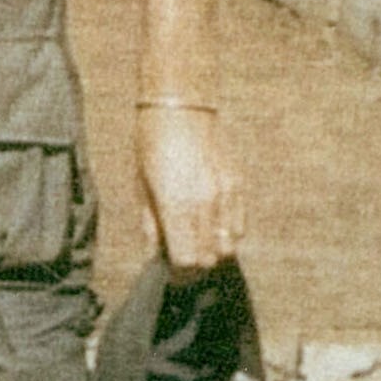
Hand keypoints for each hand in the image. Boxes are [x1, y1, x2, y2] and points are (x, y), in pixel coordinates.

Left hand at [136, 105, 241, 278]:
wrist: (181, 108)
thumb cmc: (151, 145)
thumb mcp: (142, 187)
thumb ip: (151, 226)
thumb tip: (155, 256)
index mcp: (176, 206)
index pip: (187, 261)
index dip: (177, 272)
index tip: (169, 270)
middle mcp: (206, 205)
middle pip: (209, 259)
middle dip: (194, 265)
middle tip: (180, 257)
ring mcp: (226, 196)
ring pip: (228, 247)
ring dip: (212, 250)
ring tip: (195, 239)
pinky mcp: (238, 187)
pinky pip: (239, 227)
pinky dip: (225, 233)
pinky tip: (209, 222)